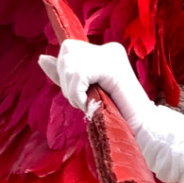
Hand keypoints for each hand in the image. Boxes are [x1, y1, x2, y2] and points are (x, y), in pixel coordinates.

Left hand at [39, 39, 155, 130]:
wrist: (141, 133)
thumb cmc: (115, 118)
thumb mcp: (83, 93)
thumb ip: (65, 75)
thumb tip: (42, 58)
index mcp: (104, 52)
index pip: (69, 49)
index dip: (65, 74)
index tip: (80, 95)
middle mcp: (108, 49)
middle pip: (67, 50)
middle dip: (66, 80)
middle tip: (84, 100)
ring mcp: (112, 55)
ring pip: (70, 62)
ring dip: (72, 90)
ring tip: (89, 104)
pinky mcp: (111, 66)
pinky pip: (78, 74)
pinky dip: (78, 93)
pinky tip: (90, 104)